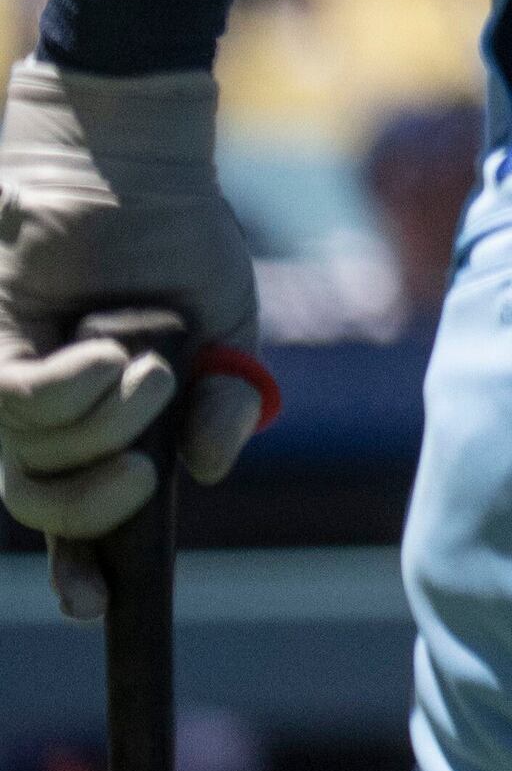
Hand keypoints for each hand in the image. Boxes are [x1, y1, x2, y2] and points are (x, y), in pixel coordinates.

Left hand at [0, 63, 280, 615]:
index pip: (70, 512)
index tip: (95, 605)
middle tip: (143, 478)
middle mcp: (49, 411)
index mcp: (100, 421)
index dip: (79, 567)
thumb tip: (207, 472)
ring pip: (33, 457)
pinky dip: (70, 389)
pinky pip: (20, 404)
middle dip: (90, 512)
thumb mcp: (230, 332)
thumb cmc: (181, 241)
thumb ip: (228, 403)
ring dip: (104, 424)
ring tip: (147, 365)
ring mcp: (16, 375)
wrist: (141, 164)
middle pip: (38, 503)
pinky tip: (104, 353)